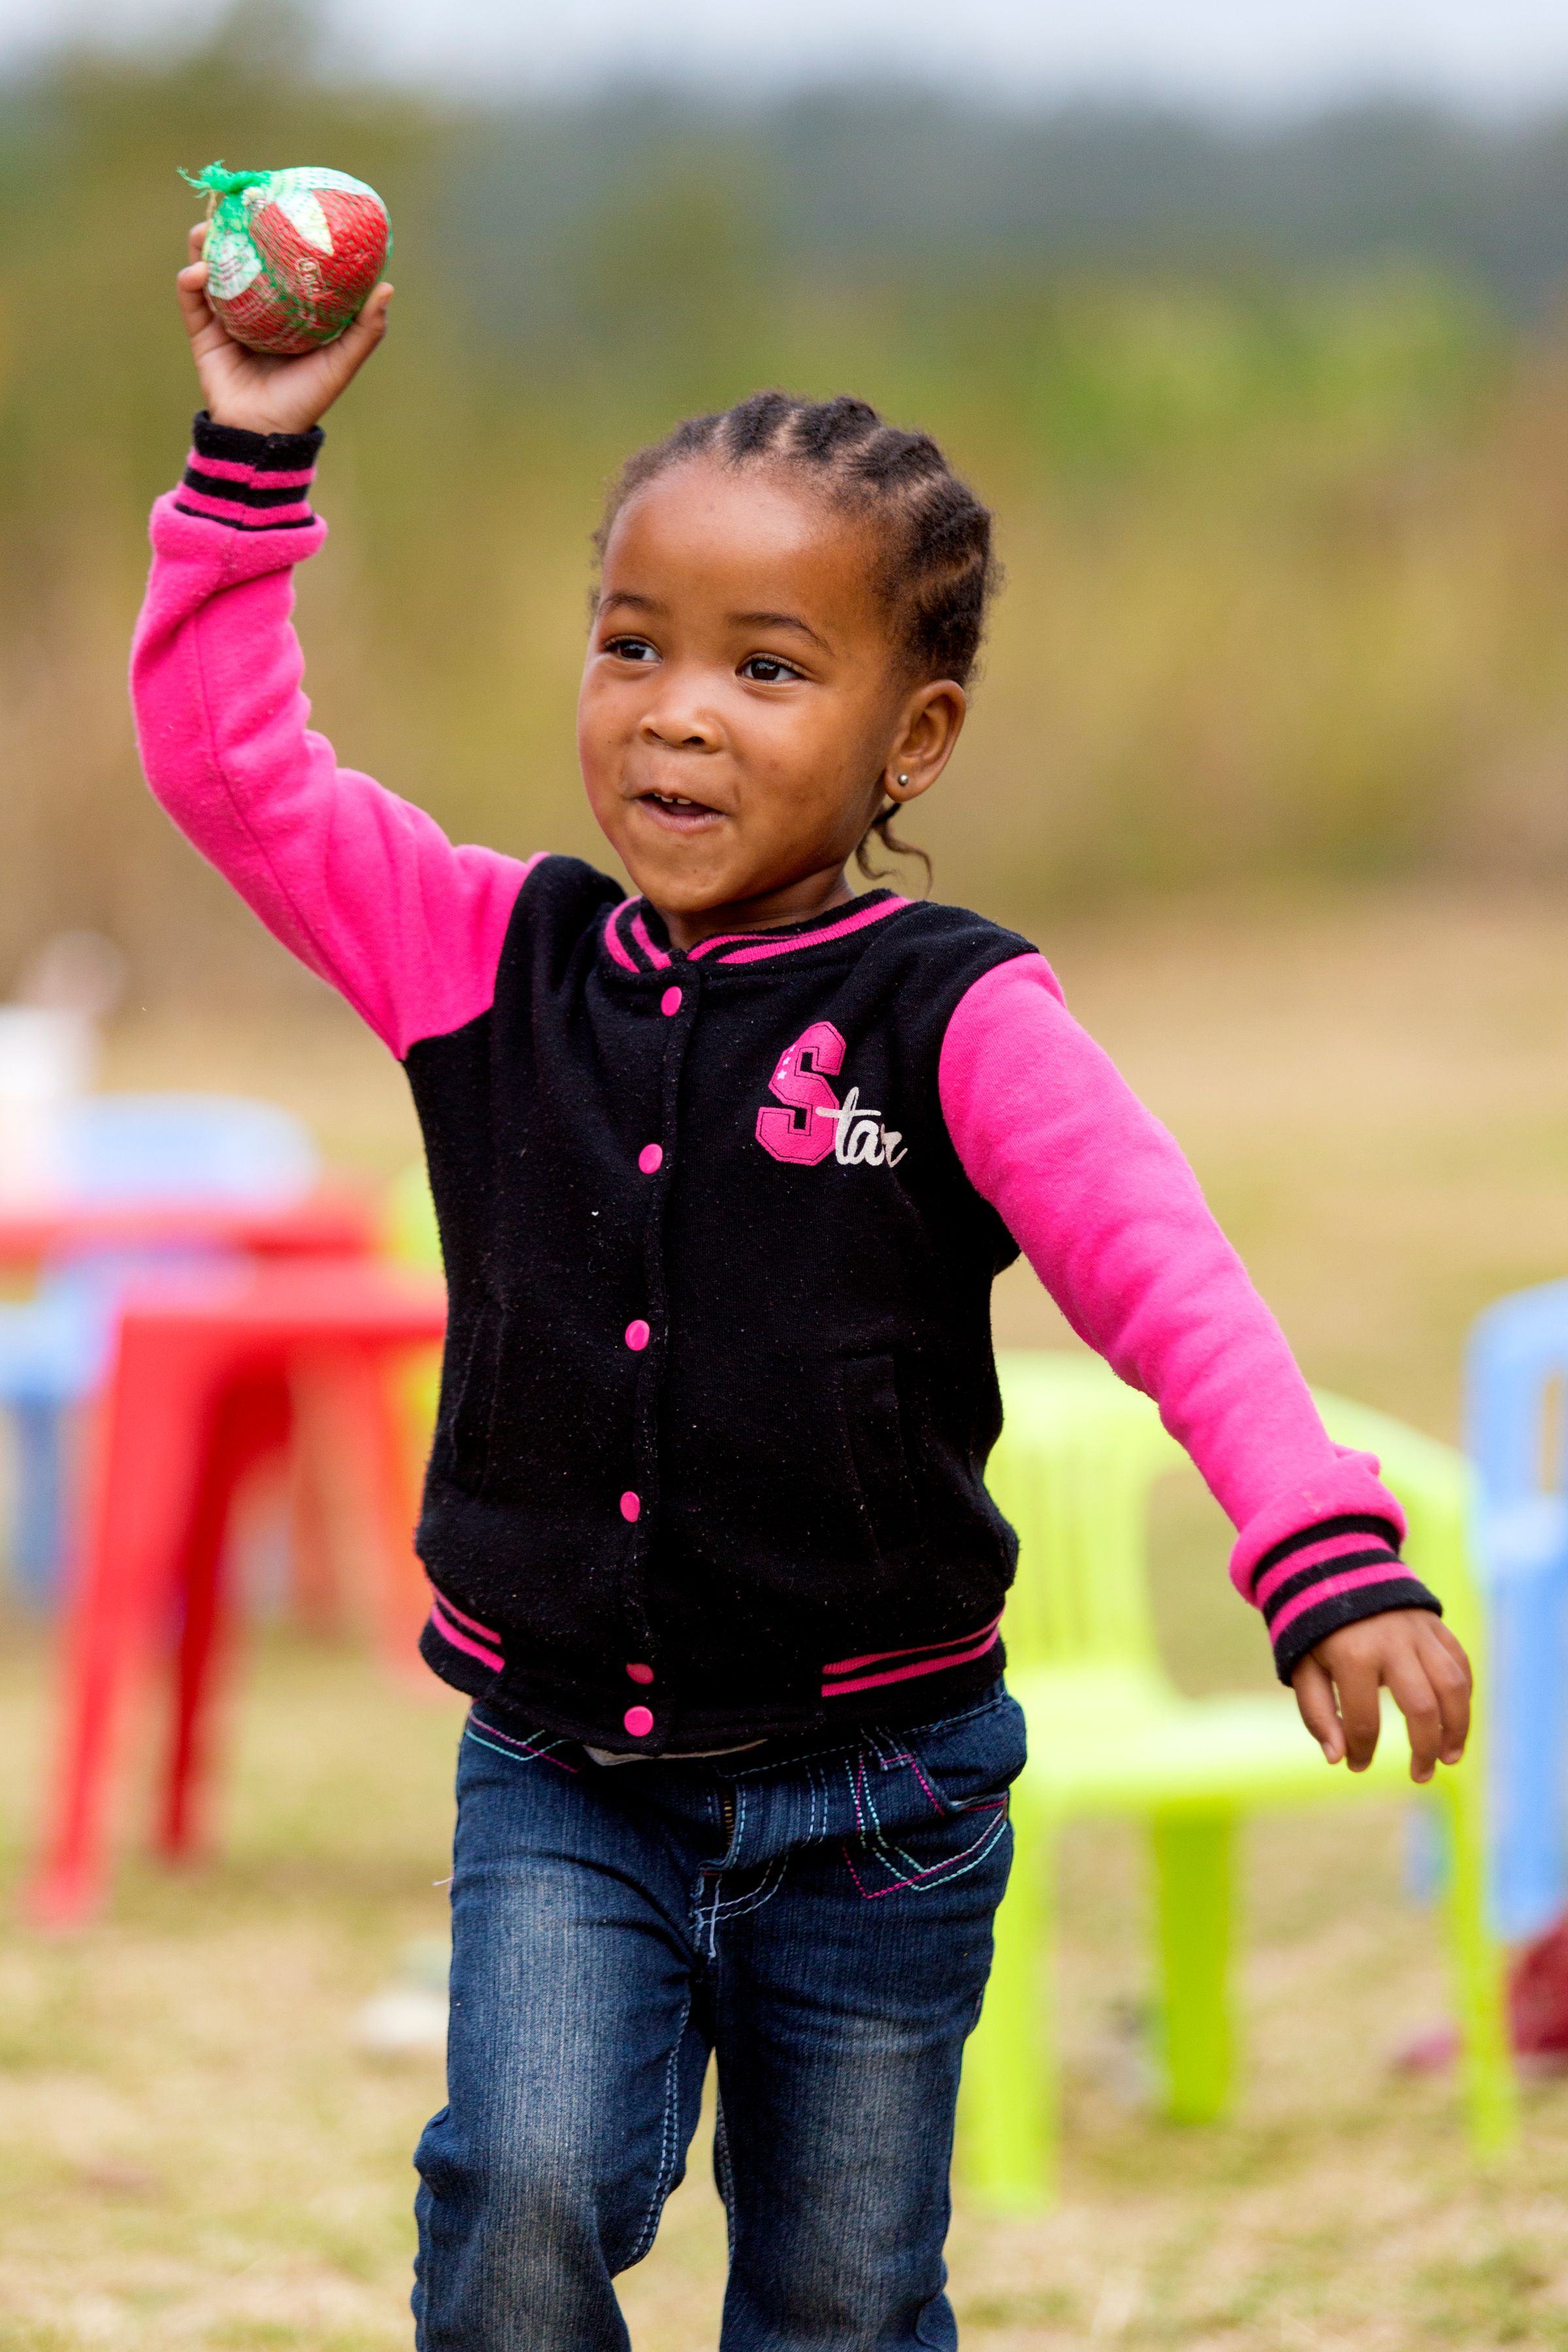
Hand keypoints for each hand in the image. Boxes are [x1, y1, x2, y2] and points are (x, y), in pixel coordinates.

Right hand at [176, 222, 392, 437]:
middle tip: (240, 203)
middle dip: (234, 226)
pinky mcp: (202, 333)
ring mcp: (225, 316)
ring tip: (208, 227)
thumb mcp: (342, 362)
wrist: (266, 434)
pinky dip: (191, 279)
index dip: (276, 229)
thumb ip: (365, 329)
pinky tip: (200, 271)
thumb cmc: (307, 399)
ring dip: (205, 243)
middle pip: (240, 255)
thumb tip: (387, 286)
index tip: (280, 199)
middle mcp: (254, 306)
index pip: (278, 259)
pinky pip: (191, 297)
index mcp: (285, 308)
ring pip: (210, 267)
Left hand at [1292, 1608, 1471, 1783]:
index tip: (1357, 1765)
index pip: (1364, 1720)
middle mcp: (1392, 1643)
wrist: (1336, 1570)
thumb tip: (1336, 1759)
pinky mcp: (1435, 1625)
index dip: (1362, 1751)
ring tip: (1450, 1757)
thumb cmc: (1317, 1629)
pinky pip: (1460, 1664)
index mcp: (1352, 1655)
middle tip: (1420, 1775)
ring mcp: (1419, 1632)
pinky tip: (1455, 1720)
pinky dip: (1464, 1695)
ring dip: (1457, 1728)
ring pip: (1453, 1687)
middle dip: (1424, 1749)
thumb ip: (1317, 1713)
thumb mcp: (1303, 1666)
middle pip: (1422, 1708)